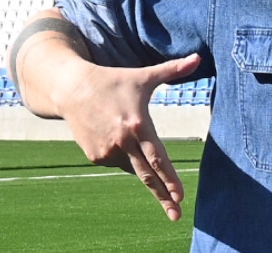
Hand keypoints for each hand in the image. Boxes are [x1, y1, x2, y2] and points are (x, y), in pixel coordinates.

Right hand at [59, 53, 201, 221]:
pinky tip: (122, 141)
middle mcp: (122, 142)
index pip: (158, 158)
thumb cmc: (114, 82)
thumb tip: (198, 57)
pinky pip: (120, 163)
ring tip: (148, 161)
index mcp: (137, 125)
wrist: (72, 90)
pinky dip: (127, 158)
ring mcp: (107, 151)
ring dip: (145, 170)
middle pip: (147, 175)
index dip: (170, 178)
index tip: (180, 196)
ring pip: (134, 167)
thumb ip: (173, 70)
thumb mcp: (144, 76)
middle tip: (177, 214)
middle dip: (163, 196)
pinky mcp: (95, 156)